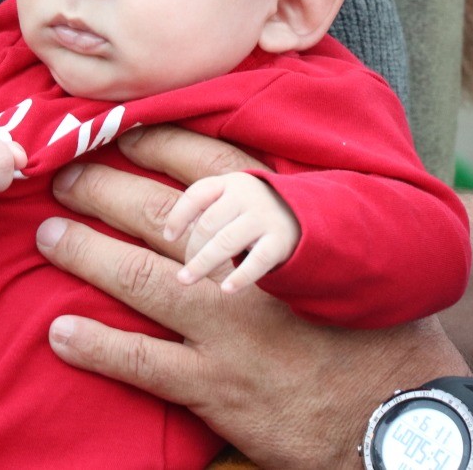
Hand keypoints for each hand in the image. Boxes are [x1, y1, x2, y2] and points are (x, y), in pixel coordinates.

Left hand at [36, 125, 468, 469]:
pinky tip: (58, 331)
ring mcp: (228, 328)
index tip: (117, 126)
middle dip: (101, 188)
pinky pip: (140, 362)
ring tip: (45, 236)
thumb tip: (266, 175)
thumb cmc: (383, 334)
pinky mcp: (214, 386)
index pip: (211, 168)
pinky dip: (94, 346)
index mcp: (286, 231)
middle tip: (61, 172)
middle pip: (159, 215)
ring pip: (137, 280)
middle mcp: (248, 271)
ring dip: (85, 253)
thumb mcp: (359, 255)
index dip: (157, 141)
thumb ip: (308, 215)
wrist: (401, 418)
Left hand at [165, 172, 299, 291]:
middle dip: (191, 249)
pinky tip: (225, 289)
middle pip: (209, 223)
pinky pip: (257, 260)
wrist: (304, 213)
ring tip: (186, 280)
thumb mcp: (231, 197)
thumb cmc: (252, 210)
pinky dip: (240, 276)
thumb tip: (170, 232)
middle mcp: (246, 196)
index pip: (197, 194)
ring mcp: (264, 217)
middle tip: (183, 272)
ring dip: (203, 263)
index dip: (178, 216)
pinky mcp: (280, 240)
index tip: (168, 237)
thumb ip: (205, 208)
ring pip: (226, 242)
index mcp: (230, 183)